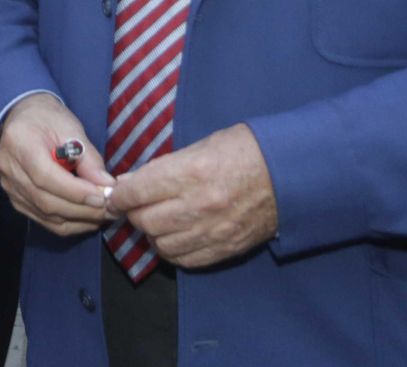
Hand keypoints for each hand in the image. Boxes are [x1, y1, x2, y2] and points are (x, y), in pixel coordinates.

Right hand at [0, 93, 113, 235]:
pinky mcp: (17, 201)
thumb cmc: (48, 119)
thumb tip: (106, 186)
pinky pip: (44, 220)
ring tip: (104, 215)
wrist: (23, 119)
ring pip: (46, 215)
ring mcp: (10, 188)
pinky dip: (69, 223)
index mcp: (19, 144)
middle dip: (82, 209)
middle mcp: (9, 169)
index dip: (75, 191)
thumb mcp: (71, 128)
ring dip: (79, 220)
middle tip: (111, 209)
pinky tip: (88, 218)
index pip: (45, 176)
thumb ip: (88, 158)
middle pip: (45, 200)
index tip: (103, 196)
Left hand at [105, 122, 277, 268]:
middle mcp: (198, 206)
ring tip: (158, 220)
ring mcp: (212, 231)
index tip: (117, 195)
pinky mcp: (224, 249)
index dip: (120, 195)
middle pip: (144, 221)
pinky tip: (174, 237)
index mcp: (190, 173)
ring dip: (152, 233)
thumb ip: (163, 167)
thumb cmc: (243, 151)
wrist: (289, 174)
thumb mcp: (200, 146)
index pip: (136, 192)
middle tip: (138, 205)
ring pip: (160, 243)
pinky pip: (184, 260)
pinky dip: (172, 250)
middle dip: (135, 213)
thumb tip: (129, 182)